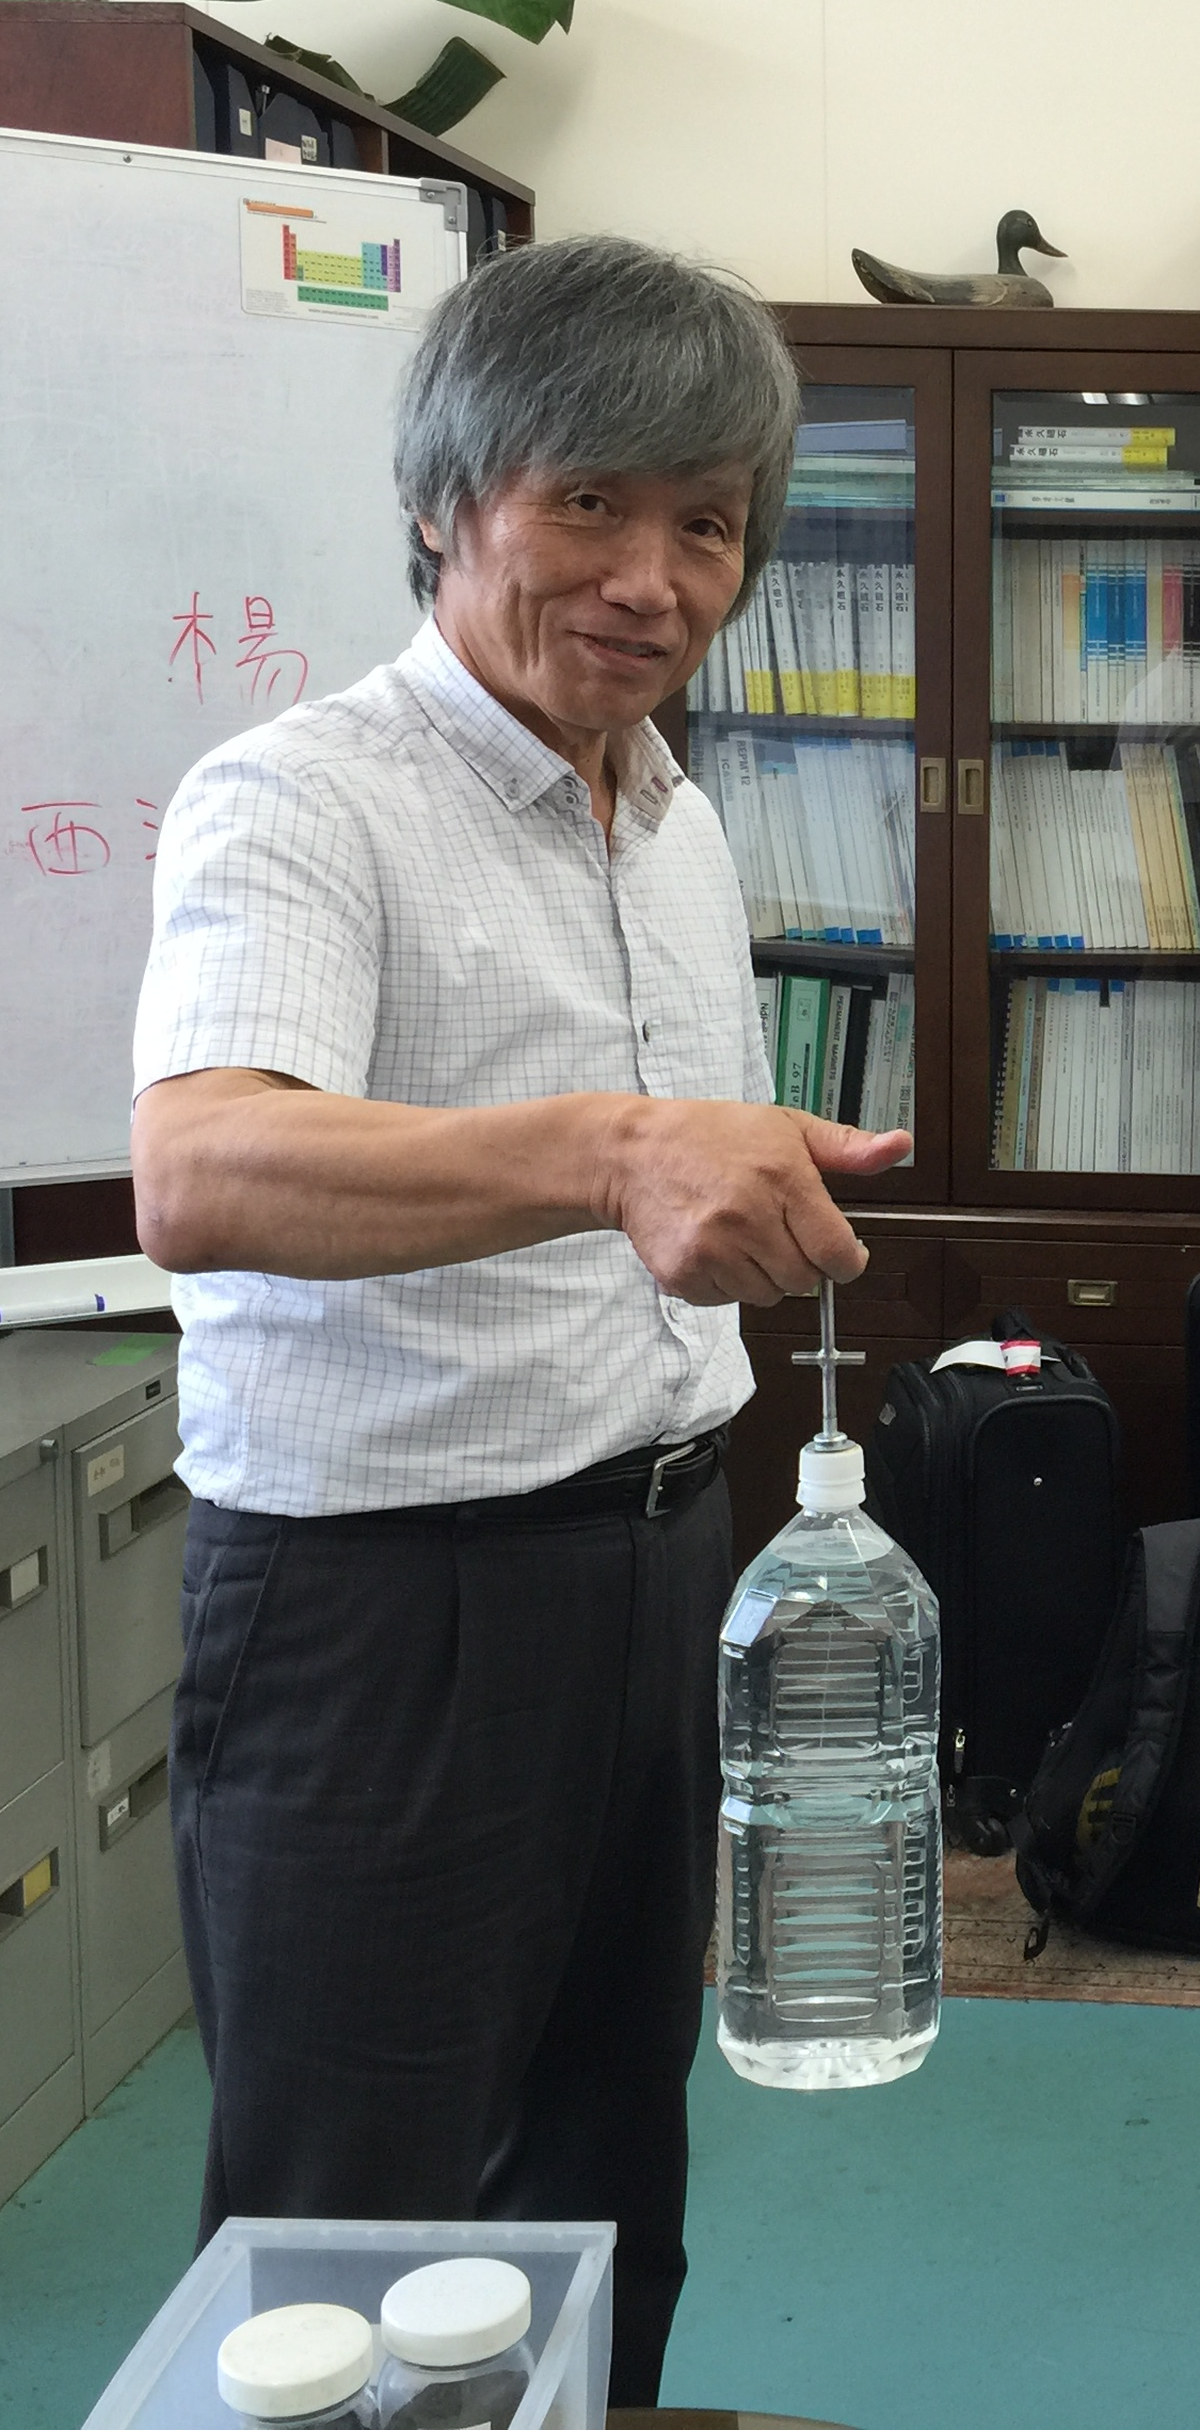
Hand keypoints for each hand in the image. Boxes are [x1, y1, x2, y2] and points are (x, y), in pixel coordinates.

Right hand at [591, 1098, 910, 1305]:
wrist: (634, 1153)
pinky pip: (726, 1302)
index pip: (838, 1253)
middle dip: (799, 1263)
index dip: (846, 1259)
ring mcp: (712, 1249)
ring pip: (766, 1297)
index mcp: (783, 1178)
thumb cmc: (711, 1137)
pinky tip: (713, 1248)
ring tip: (740, 1236)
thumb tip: (898, 1146)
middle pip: (804, 1281)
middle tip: (775, 1231)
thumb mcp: (786, 1127)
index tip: (837, 1252)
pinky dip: (725, 1284)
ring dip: (761, 1276)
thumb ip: (846, 1147)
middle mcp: (748, 1217)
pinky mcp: (683, 1273)